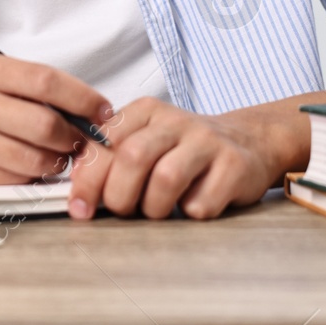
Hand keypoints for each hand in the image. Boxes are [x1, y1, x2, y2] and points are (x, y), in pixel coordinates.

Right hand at [0, 54, 113, 183]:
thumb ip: (28, 85)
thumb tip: (82, 106)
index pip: (47, 81)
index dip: (83, 98)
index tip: (102, 109)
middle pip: (45, 125)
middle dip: (73, 138)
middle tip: (81, 140)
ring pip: (33, 159)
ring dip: (56, 162)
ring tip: (58, 156)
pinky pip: (12, 180)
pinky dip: (30, 178)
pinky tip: (30, 168)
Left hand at [67, 97, 289, 219]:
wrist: (249, 141)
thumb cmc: (185, 151)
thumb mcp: (146, 141)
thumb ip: (111, 159)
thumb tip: (76, 194)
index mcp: (145, 112)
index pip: (104, 142)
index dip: (87, 179)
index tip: (80, 207)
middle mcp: (175, 121)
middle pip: (132, 158)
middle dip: (119, 196)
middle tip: (124, 211)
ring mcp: (207, 141)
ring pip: (166, 178)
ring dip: (154, 208)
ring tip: (159, 210)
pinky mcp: (234, 166)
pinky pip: (201, 202)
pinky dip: (190, 213)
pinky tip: (193, 205)